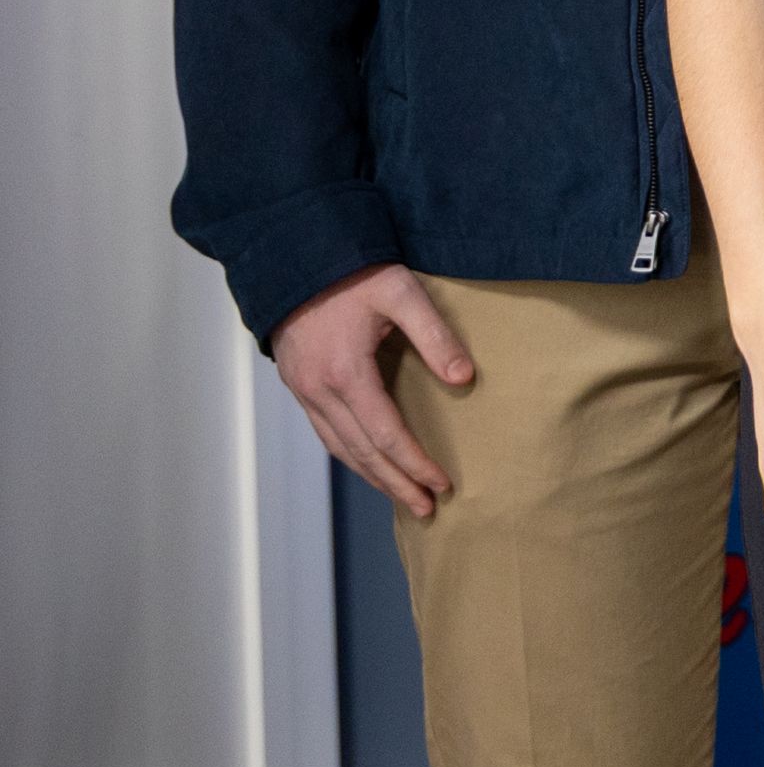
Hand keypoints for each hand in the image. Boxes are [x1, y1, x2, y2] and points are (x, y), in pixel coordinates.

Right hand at [271, 264, 471, 516]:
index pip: (386, 434)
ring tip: (403, 496)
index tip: (442, 485)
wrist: (295, 256)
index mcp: (345, 372)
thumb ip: (435, 336)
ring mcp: (304, 389)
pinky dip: (350, 454)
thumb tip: (464, 379)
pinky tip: (369, 462)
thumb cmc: (353, 272)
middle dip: (395, 483)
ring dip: (371, 475)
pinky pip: (325, 432)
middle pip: (361, 451)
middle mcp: (319, 390)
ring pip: (339, 447)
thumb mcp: (401, 293)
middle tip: (427, 509)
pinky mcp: (299, 384)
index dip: (414, 463)